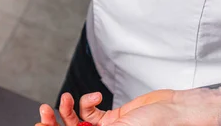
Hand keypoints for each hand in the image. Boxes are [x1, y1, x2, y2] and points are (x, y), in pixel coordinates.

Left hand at [37, 87, 220, 125]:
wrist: (176, 110)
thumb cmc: (156, 125)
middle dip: (56, 121)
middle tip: (44, 112)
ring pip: (77, 121)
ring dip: (69, 109)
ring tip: (67, 99)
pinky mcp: (113, 118)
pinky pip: (91, 111)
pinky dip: (88, 102)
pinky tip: (94, 98)